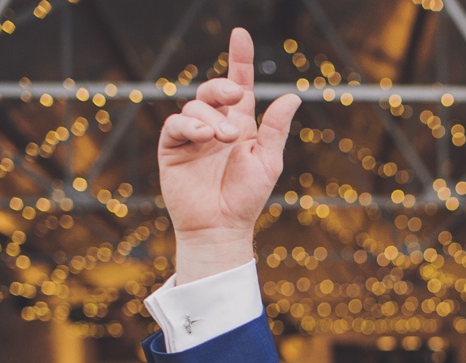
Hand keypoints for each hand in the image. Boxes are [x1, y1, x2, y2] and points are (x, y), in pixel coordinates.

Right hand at [158, 28, 300, 281]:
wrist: (221, 225)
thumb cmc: (247, 197)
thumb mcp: (268, 160)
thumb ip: (275, 128)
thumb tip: (292, 95)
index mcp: (241, 125)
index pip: (238, 85)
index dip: (239, 59)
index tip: (240, 34)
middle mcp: (216, 125)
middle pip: (213, 89)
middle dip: (223, 86)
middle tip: (234, 100)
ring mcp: (193, 135)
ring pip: (195, 104)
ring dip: (211, 116)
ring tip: (223, 138)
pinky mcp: (173, 146)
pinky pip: (176, 123)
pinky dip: (189, 124)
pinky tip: (202, 136)